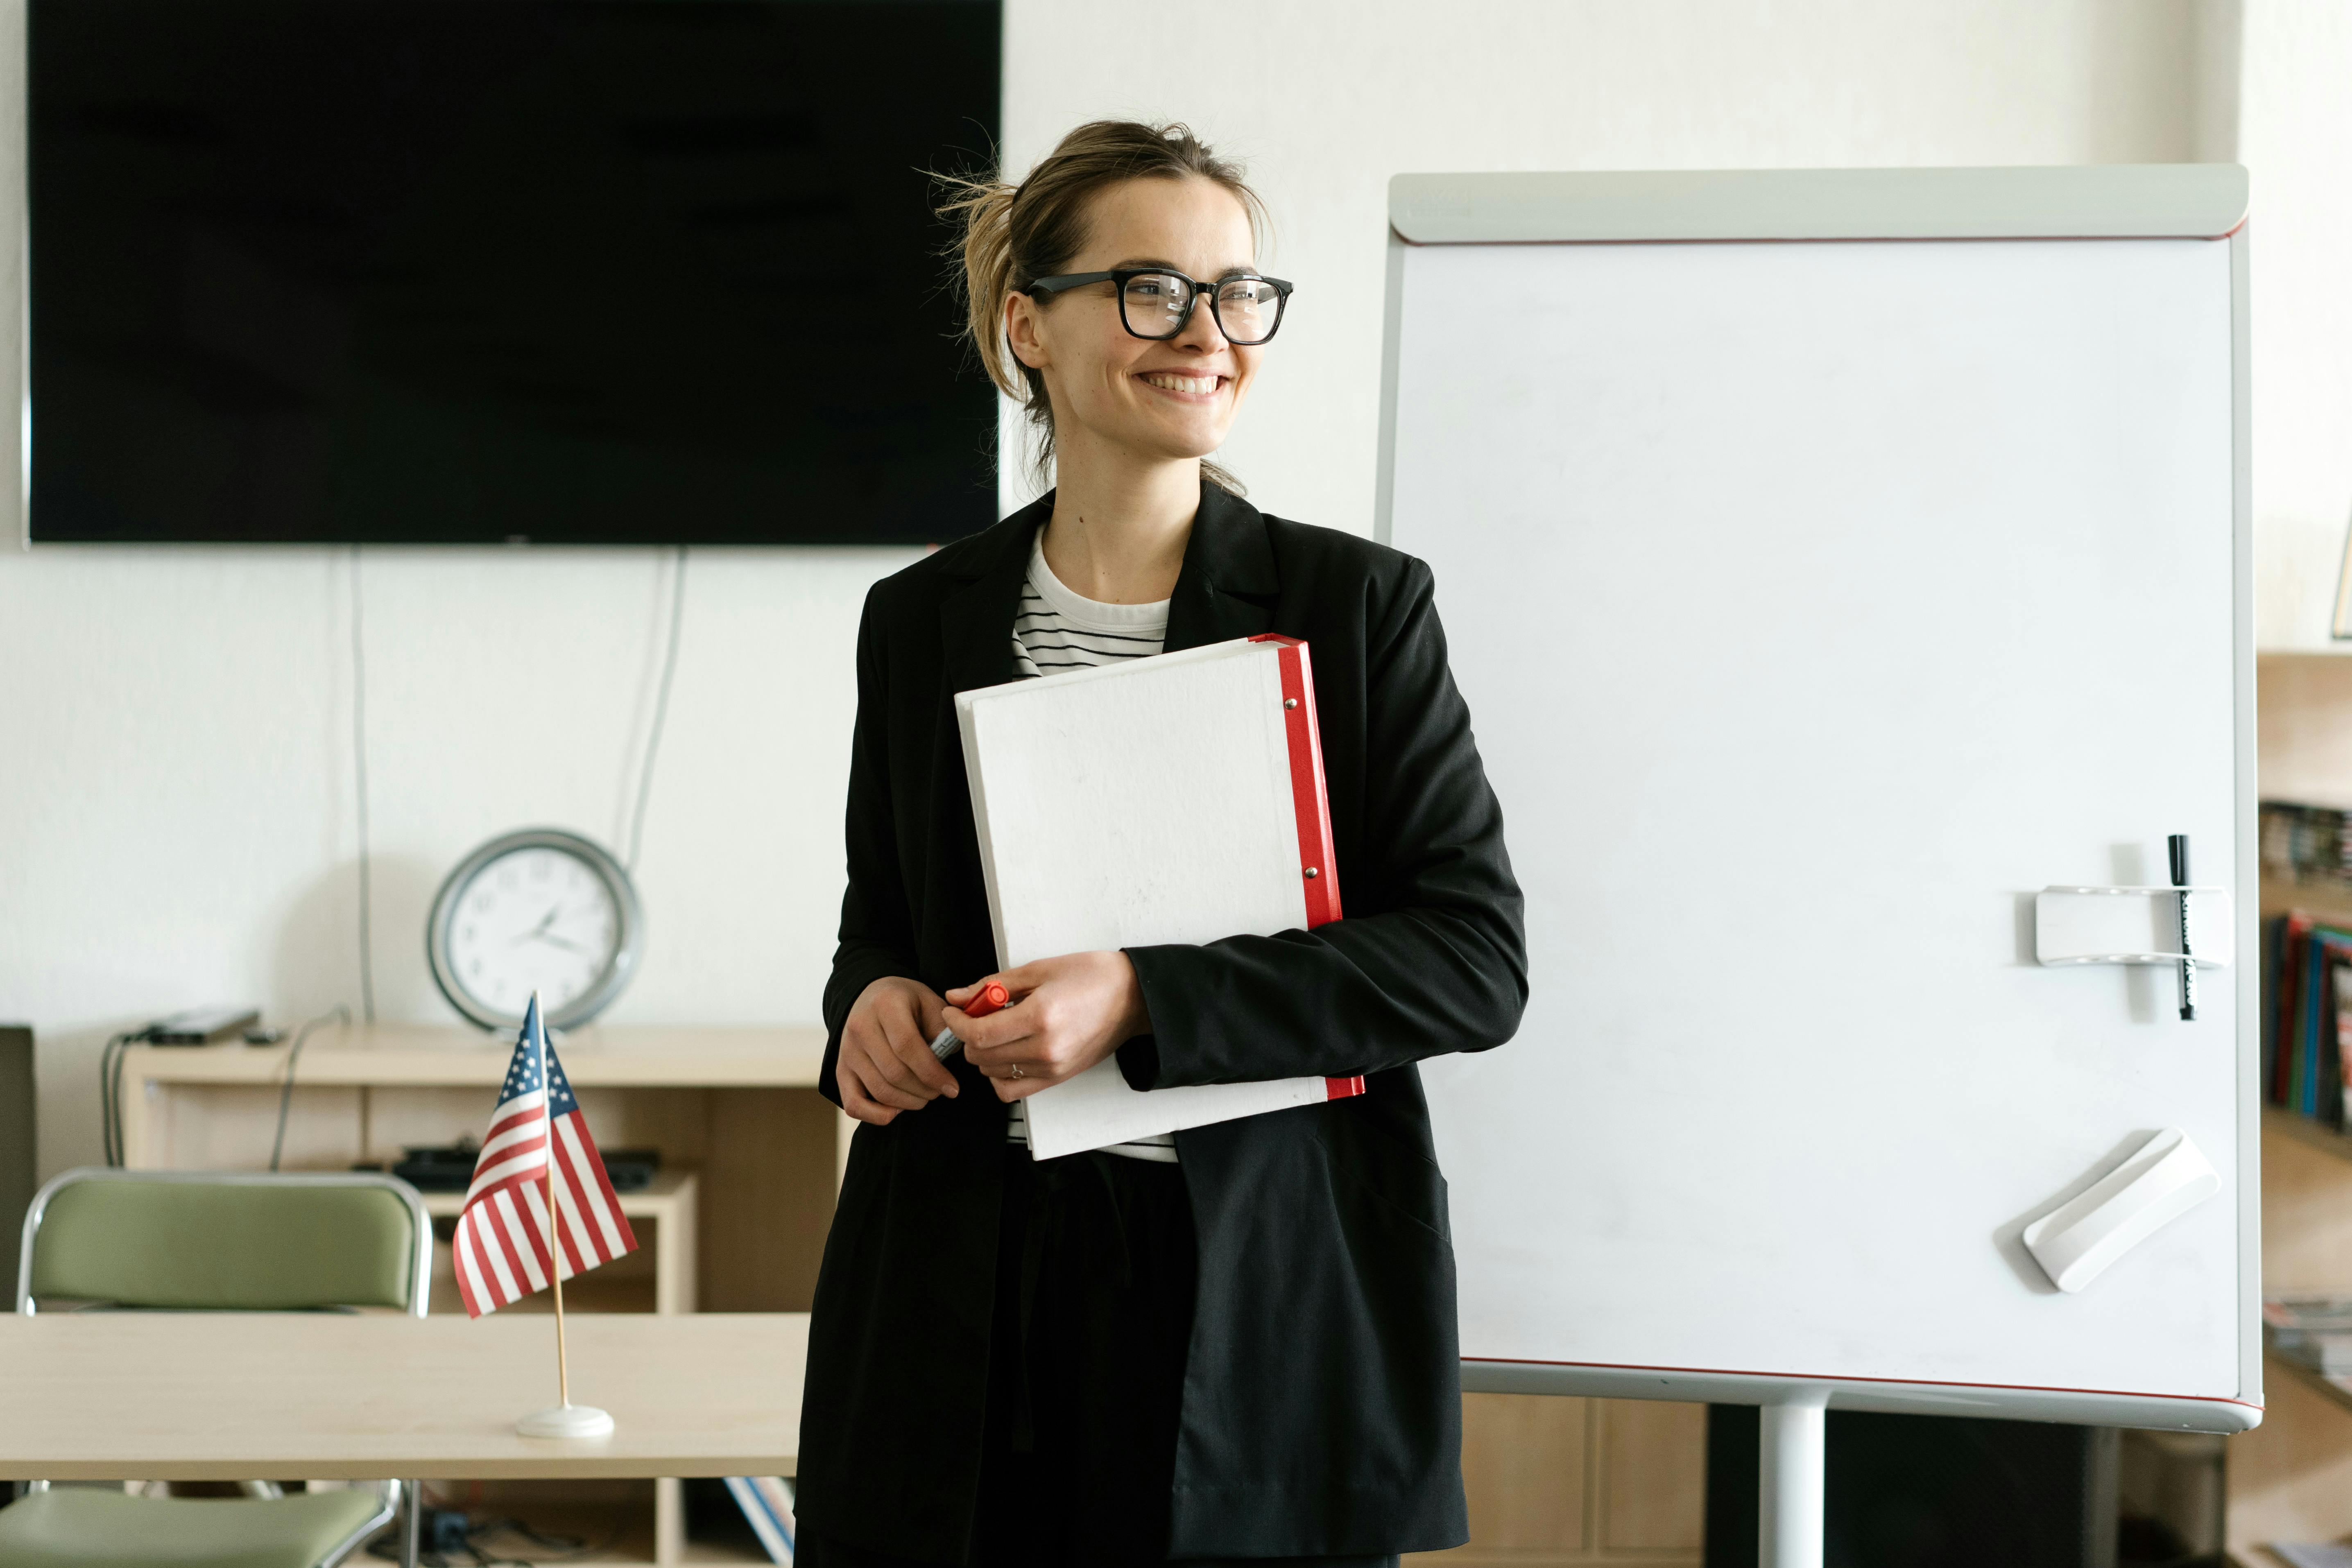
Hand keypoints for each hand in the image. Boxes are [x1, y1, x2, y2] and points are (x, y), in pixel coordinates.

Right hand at [838, 976, 955, 1125]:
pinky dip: (877, 1115)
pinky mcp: (841, 1070)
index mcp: (885, 1004)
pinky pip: (853, 1104)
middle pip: (894, 1072)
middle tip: (940, 1091)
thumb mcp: (930, 1001)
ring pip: (879, 1090)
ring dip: (908, 1102)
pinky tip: (897, 1110)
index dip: (932, 1072)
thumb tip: (948, 1058)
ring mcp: (847, 1050)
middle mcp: (860, 1026)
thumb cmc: (907, 1003)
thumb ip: (942, 1027)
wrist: (872, 997)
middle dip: (924, 1090)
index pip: (908, 1046)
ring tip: (925, 1096)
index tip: (952, 1087)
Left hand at [947, 952, 1151, 1102]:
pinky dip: (1000, 1075)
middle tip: (974, 1016)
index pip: (980, 1035)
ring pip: (993, 1074)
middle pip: (982, 1057)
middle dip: (968, 1037)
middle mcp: (1046, 1049)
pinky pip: (1012, 1090)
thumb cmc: (1092, 977)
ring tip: (995, 1031)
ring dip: (983, 1054)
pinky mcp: (1058, 1078)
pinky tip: (1006, 1053)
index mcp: (1041, 1017)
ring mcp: (1052, 1068)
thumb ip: (993, 985)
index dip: (957, 1024)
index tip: (953, 1011)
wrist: (1133, 998)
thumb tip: (957, 996)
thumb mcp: (1039, 969)